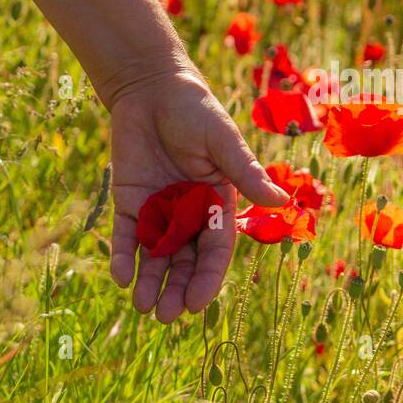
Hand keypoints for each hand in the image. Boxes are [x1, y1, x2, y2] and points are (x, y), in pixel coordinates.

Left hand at [108, 69, 289, 322]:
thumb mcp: (222, 140)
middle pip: (185, 261)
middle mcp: (189, 214)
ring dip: (150, 282)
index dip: (208, 278)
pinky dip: (123, 256)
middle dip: (177, 290)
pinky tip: (120, 275)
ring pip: (156, 256)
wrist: (150, 87)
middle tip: (166, 315)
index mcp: (217, 203)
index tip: (198, 304)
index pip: (216, 250)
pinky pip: (126, 235)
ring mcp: (158, 211)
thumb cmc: (194, 109)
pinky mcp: (130, 202)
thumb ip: (245, 172)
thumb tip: (283, 202)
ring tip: (142, 306)